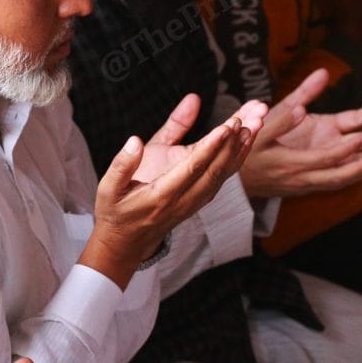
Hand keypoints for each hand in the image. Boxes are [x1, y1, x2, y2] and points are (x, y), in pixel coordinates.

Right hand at [81, 97, 265, 287]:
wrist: (124, 244)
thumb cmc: (115, 212)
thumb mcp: (108, 188)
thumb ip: (122, 164)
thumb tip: (134, 141)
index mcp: (161, 196)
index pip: (192, 168)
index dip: (212, 146)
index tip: (227, 126)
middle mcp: (182, 201)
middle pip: (215, 171)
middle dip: (232, 143)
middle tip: (246, 118)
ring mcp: (193, 204)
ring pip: (222, 176)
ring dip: (238, 151)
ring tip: (252, 126)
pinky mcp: (197, 202)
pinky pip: (220, 180)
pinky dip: (234, 161)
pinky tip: (242, 144)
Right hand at [241, 69, 361, 197]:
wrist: (232, 183)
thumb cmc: (242, 154)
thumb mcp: (256, 133)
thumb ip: (280, 120)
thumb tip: (301, 109)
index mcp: (290, 163)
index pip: (325, 159)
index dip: (347, 149)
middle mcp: (300, 179)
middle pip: (339, 177)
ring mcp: (302, 186)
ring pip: (338, 182)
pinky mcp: (302, 188)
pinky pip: (332, 183)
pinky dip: (352, 175)